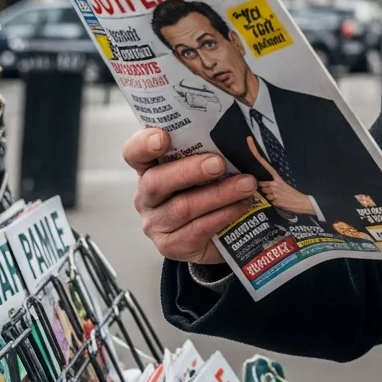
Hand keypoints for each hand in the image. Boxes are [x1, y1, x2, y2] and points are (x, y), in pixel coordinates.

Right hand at [123, 128, 256, 264]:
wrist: (219, 232)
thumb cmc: (210, 186)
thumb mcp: (206, 165)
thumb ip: (210, 150)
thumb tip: (236, 135)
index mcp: (151, 168)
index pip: (135, 153)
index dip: (144, 144)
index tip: (163, 138)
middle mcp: (147, 196)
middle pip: (156, 182)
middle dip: (190, 170)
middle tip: (219, 164)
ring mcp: (156, 223)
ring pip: (183, 207)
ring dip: (220, 194)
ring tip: (247, 184)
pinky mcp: (171, 245)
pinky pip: (198, 229)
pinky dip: (224, 214)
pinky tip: (242, 205)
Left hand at [246, 137, 314, 214]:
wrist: (301, 203)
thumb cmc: (293, 193)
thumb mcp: (284, 184)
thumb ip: (273, 182)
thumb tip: (263, 184)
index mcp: (277, 177)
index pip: (263, 162)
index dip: (255, 152)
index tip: (249, 140)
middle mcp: (273, 183)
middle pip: (261, 183)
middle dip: (264, 186)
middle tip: (274, 190)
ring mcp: (273, 192)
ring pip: (264, 192)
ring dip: (269, 194)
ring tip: (278, 195)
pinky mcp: (274, 200)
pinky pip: (268, 200)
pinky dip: (272, 200)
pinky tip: (279, 200)